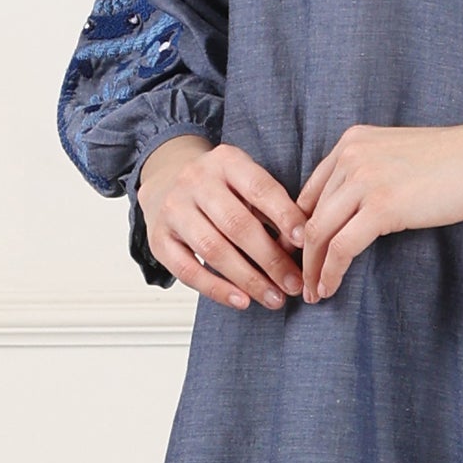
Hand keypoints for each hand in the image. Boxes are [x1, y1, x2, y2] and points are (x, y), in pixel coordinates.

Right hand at [136, 135, 306, 310]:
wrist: (166, 178)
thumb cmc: (218, 186)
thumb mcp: (244, 180)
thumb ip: (270, 206)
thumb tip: (297, 247)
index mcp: (226, 161)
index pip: (260, 188)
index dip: (285, 216)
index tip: (305, 242)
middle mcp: (196, 181)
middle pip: (237, 225)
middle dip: (271, 259)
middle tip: (294, 283)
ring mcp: (173, 209)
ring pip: (213, 250)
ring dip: (249, 279)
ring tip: (273, 297)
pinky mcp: (158, 238)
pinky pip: (187, 271)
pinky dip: (216, 289)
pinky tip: (241, 300)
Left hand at [293, 121, 462, 302]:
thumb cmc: (458, 160)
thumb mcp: (400, 155)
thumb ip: (372, 172)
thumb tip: (358, 209)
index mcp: (353, 141)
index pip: (311, 190)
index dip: (302, 226)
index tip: (302, 253)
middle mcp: (351, 156)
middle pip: (310, 213)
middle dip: (301, 252)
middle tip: (302, 279)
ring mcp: (364, 180)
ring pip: (318, 233)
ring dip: (311, 268)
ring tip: (314, 292)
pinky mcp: (381, 207)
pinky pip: (340, 248)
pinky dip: (330, 273)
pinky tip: (329, 288)